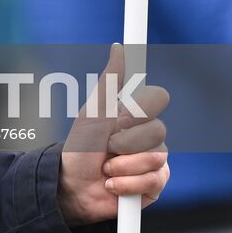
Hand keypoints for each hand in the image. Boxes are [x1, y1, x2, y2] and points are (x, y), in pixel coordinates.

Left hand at [58, 44, 169, 224]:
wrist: (72, 185)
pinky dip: (127, 183)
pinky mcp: (155, 184)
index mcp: (135, 114)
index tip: (121, 116)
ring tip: (106, 167)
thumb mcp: (92, 112)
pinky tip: (113, 184)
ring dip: (122, 165)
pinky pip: (154, 179)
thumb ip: (110, 81)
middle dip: (124, 141)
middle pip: (158, 129)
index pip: (158, 97)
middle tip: (106, 145)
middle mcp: (149, 135)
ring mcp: (154, 159)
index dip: (141, 108)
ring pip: (156, 156)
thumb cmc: (80, 146)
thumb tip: (119, 47)